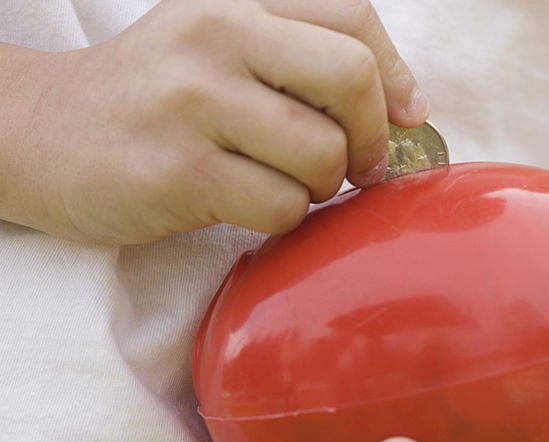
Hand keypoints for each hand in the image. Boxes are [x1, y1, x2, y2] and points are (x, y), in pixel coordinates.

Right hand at [8, 0, 427, 243]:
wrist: (41, 135)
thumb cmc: (156, 100)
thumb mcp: (222, 50)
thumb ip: (307, 60)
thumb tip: (412, 109)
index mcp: (234, 0)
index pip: (353, 17)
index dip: (396, 77)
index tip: (403, 117)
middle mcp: (214, 34)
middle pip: (351, 79)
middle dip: (370, 137)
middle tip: (356, 165)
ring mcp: (193, 101)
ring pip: (322, 155)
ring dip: (320, 186)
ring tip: (281, 182)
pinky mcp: (179, 171)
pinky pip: (282, 206)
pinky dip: (282, 218)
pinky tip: (245, 203)